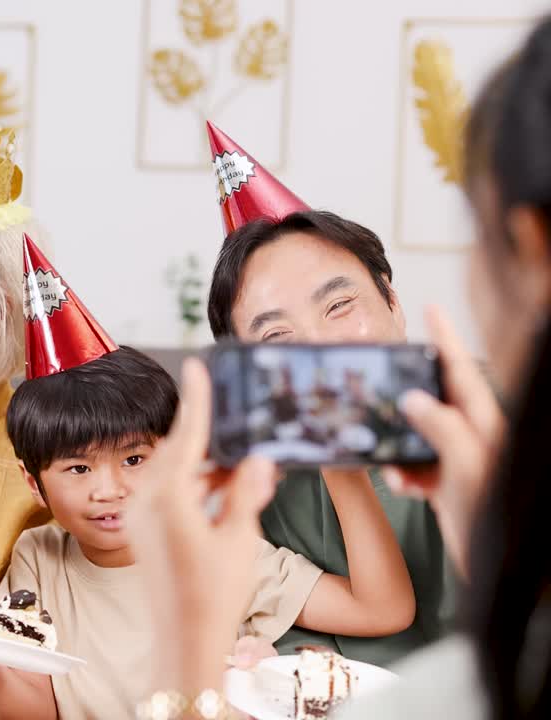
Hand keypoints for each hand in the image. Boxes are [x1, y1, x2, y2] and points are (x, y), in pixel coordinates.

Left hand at [125, 359, 278, 694]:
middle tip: (236, 421)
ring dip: (204, 466)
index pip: (188, 435)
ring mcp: (139, 516)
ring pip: (173, 472)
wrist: (184, 640)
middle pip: (178, 452)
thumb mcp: (241, 538)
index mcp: (169, 497)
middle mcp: (145, 501)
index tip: (197, 365)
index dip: (197, 399)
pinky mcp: (141, 530)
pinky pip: (165, 492)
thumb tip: (259, 459)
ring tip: (241, 465)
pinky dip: (193, 486)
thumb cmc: (215, 595)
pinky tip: (222, 488)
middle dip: (208, 437)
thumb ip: (246, 492)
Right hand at [383, 306, 504, 577]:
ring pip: (419, 436)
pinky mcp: (446, 485)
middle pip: (436, 400)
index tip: (431, 309)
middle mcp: (473, 438)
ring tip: (392, 463)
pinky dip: (403, 473)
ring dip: (399, 447)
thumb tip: (414, 399)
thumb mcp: (467, 467)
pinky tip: (401, 485)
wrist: (502, 572)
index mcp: (486, 425)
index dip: (446, 339)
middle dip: (408, 396)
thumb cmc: (496, 517)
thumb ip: (442, 428)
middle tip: (384, 383)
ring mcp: (460, 461)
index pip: (462, 371)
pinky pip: (415, 467)